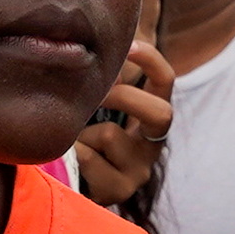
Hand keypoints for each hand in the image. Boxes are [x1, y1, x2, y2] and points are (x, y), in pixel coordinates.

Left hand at [71, 39, 174, 209]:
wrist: (69, 187)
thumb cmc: (81, 139)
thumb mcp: (94, 107)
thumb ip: (102, 82)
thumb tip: (96, 42)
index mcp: (149, 118)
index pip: (165, 82)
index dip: (152, 61)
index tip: (129, 45)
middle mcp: (152, 145)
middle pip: (161, 113)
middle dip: (123, 97)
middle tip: (94, 96)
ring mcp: (139, 171)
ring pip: (111, 134)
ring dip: (82, 133)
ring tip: (70, 142)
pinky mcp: (119, 191)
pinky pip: (89, 158)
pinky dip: (72, 153)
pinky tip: (69, 161)